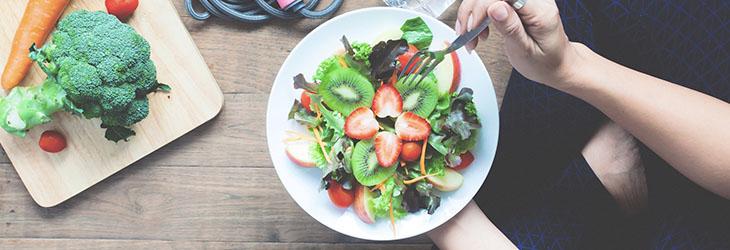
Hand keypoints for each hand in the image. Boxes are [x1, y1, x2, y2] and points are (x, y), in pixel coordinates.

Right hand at [456, 0, 583, 87]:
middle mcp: (536, 0)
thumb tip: (495, 7)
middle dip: (473, 10)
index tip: (472, 27)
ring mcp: (526, 0)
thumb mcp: (525, 51)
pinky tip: (478, 30)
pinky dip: (479, 14)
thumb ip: (511, 28)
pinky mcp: (517, 3)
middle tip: (466, 32)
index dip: (483, 6)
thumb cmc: (545, 62)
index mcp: (540, 11)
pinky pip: (492, 1)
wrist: (556, 65)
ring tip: (470, 35)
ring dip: (473, 13)